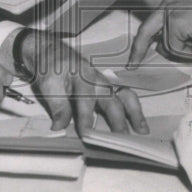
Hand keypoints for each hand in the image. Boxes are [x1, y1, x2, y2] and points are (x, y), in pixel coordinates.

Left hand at [18, 32, 148, 133]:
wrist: (51, 51)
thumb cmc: (51, 66)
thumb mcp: (48, 84)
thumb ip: (57, 106)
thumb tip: (60, 128)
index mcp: (82, 77)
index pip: (86, 103)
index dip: (86, 120)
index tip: (86, 136)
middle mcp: (98, 80)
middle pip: (112, 101)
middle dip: (119, 121)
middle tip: (123, 140)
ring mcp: (105, 82)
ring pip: (124, 96)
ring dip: (135, 113)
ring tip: (142, 129)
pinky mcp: (106, 85)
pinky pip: (124, 95)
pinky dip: (132, 107)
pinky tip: (138, 119)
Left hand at [128, 0, 191, 66]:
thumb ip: (179, 33)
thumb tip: (165, 48)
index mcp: (173, 3)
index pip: (151, 23)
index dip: (142, 41)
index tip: (135, 55)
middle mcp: (168, 4)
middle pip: (144, 31)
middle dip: (138, 50)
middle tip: (132, 65)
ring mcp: (170, 12)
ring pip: (167, 46)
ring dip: (187, 52)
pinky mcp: (175, 22)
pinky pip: (176, 49)